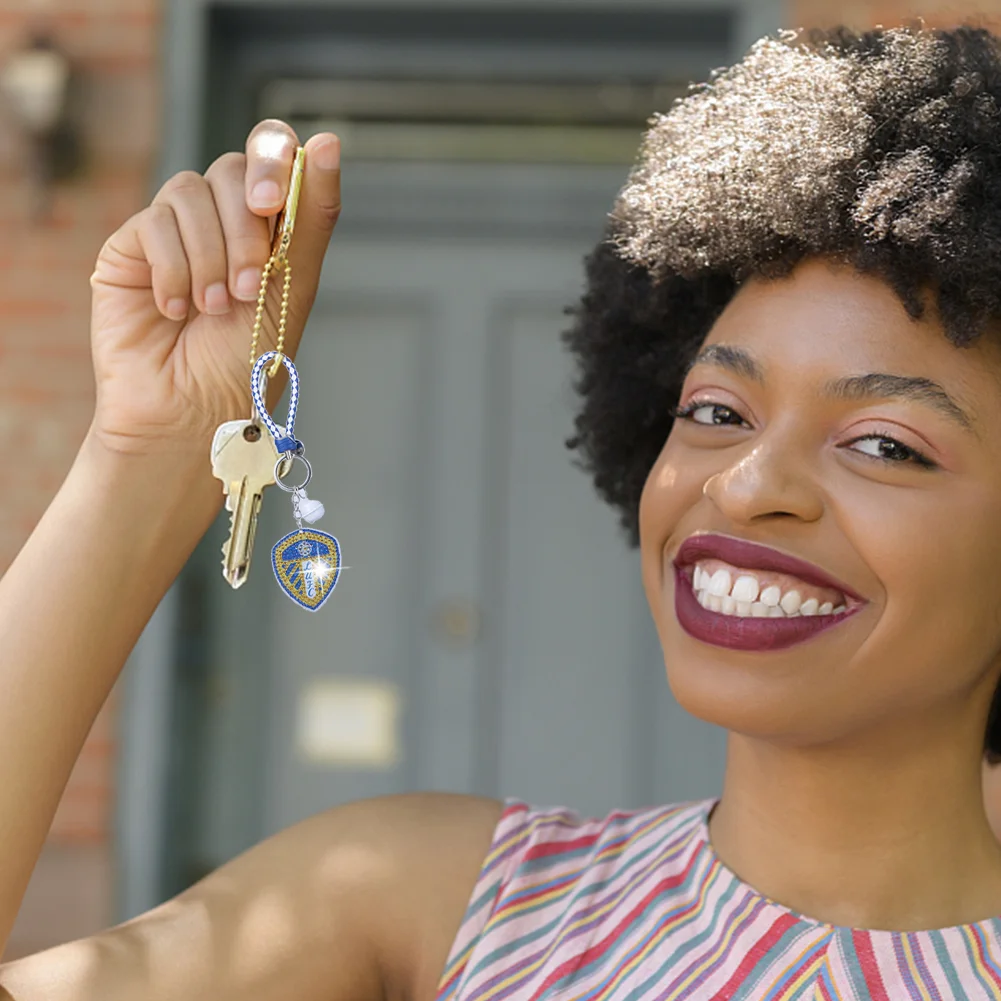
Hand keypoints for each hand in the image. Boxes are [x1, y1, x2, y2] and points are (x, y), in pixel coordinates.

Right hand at [89, 120, 340, 454]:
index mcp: (268, 226)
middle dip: (247, 226)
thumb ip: (311, 217)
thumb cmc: (248, 360)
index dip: (273, 159)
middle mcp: (222, 221)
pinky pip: (153, 222)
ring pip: (191, 190)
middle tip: (249, 283)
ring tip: (214, 308)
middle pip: (233, 167)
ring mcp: (175, 231)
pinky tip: (175, 310)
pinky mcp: (131, 248)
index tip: (273, 204)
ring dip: (212, 255)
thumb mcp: (293, 285)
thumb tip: (326, 141)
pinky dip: (173, 269)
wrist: (193, 411)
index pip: (272, 153)